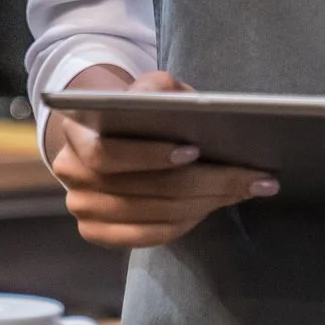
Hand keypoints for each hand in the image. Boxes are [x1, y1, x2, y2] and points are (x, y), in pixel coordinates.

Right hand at [45, 66, 279, 248]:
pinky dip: (184, 224)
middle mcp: (72, 174)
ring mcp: (82, 208)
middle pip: (143, 190)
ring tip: (245, 189)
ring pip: (152, 215)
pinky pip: (147, 237)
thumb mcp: (148, 87)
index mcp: (78, 132)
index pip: (107, 153)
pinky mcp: (95, 232)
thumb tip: (196, 109)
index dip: (150, 156)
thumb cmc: (138, 108)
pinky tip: (213, 206)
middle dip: (205, 183)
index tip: (196, 151)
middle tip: (252, 177)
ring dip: (205, 204)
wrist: (108, 131)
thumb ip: (161, 90)